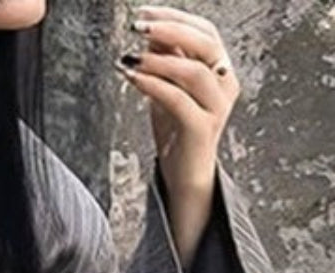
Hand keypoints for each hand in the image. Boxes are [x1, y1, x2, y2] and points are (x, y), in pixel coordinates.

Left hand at [116, 4, 240, 195]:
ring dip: (158, 60)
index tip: (143, 13)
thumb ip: (166, 61)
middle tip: (137, 26)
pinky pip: (178, 100)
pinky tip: (132, 77)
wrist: (183, 173)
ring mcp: (216, 107)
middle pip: (205, 43)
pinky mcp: (202, 129)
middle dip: (170, 30)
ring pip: (192, 72)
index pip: (205, 30)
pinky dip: (153, 85)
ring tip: (131, 56)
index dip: (175, 18)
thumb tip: (150, 32)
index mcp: (220, 69)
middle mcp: (225, 84)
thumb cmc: (176, 130)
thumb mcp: (169, 87)